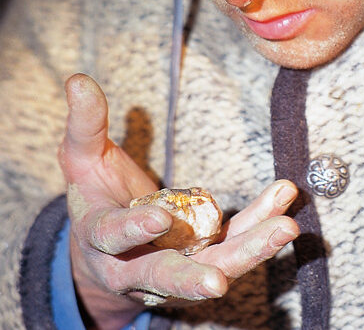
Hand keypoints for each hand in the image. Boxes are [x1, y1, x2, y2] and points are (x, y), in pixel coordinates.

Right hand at [58, 74, 298, 329]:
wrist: (109, 246)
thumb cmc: (95, 196)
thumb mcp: (82, 159)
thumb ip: (85, 125)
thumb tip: (78, 80)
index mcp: (100, 239)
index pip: (113, 237)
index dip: (133, 229)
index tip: (158, 218)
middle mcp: (136, 265)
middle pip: (164, 276)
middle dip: (192, 278)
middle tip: (219, 282)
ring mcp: (177, 268)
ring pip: (214, 265)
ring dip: (251, 252)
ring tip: (285, 229)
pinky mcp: (207, 259)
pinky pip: (236, 243)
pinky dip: (261, 226)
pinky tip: (286, 206)